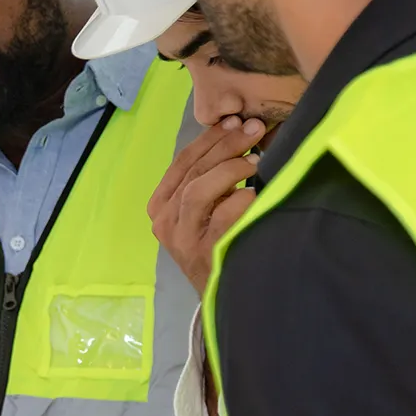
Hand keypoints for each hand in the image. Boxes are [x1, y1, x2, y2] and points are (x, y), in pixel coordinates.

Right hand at [148, 119, 263, 292]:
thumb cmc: (216, 246)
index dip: (210, 138)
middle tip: (253, 131)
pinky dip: (240, 201)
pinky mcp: (202, 254)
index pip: (182, 161)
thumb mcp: (203, 211)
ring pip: (198, 192)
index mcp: (160, 205)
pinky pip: (221, 218)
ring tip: (255, 162)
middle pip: (192, 172)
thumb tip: (238, 132)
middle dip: (225, 146)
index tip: (235, 121)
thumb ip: (208, 180)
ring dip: (229, 171)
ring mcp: (181, 239)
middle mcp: (165, 221)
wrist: (222, 294)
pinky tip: (255, 195)